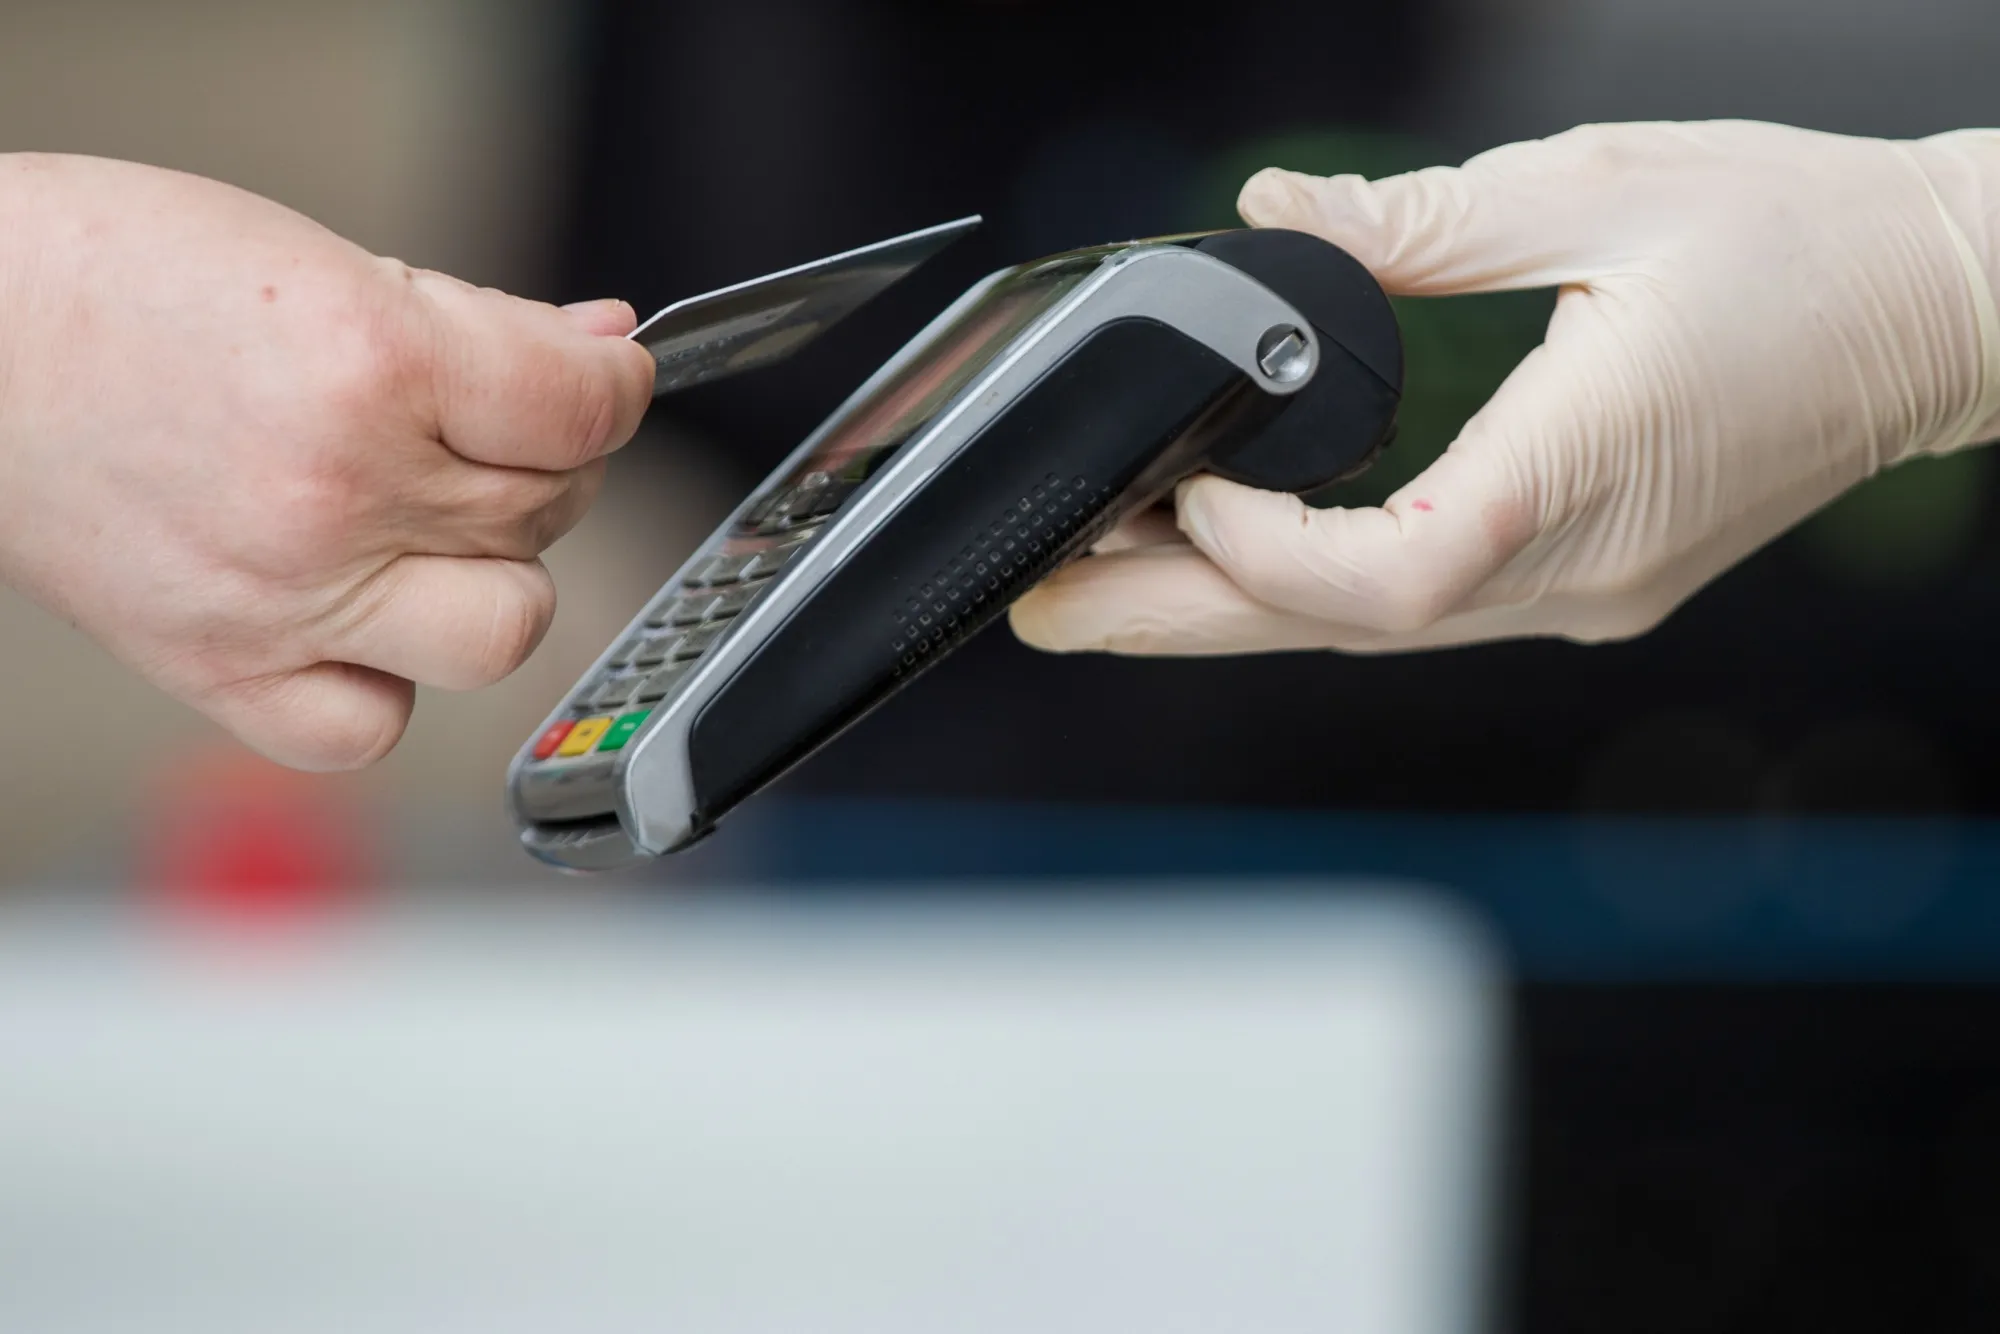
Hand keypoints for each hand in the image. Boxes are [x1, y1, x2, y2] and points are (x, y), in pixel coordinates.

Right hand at [0, 154, 655, 767]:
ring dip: (493, 574)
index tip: (609, 383)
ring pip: (502, 628)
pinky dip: (388, 680)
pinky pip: (375, 728)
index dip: (616, 390)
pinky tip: (358, 612)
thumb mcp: (323, 260)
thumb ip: (484, 323)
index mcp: (368, 366)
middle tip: (485, 431)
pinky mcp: (227, 673)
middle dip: (545, 463)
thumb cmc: (115, 283)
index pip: (582, 410)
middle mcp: (336, 495)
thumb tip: (605, 353)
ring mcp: (286, 599)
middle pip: (548, 510)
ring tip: (431, 523)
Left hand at [1011, 121, 1999, 655]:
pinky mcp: (1584, 578)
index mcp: (1588, 478)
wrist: (1939, 308)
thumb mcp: (1600, 190)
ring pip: (1370, 633)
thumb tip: (1267, 222)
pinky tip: (1233, 568)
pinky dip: (1311, 592)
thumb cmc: (1803, 242)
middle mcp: (1580, 569)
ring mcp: (1584, 590)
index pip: (1395, 577)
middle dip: (1180, 622)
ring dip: (1229, 613)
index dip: (1261, 560)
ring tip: (1102, 585)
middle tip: (1044, 602)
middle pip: (1346, 633)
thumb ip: (1416, 224)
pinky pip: (1418, 607)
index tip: (1165, 499)